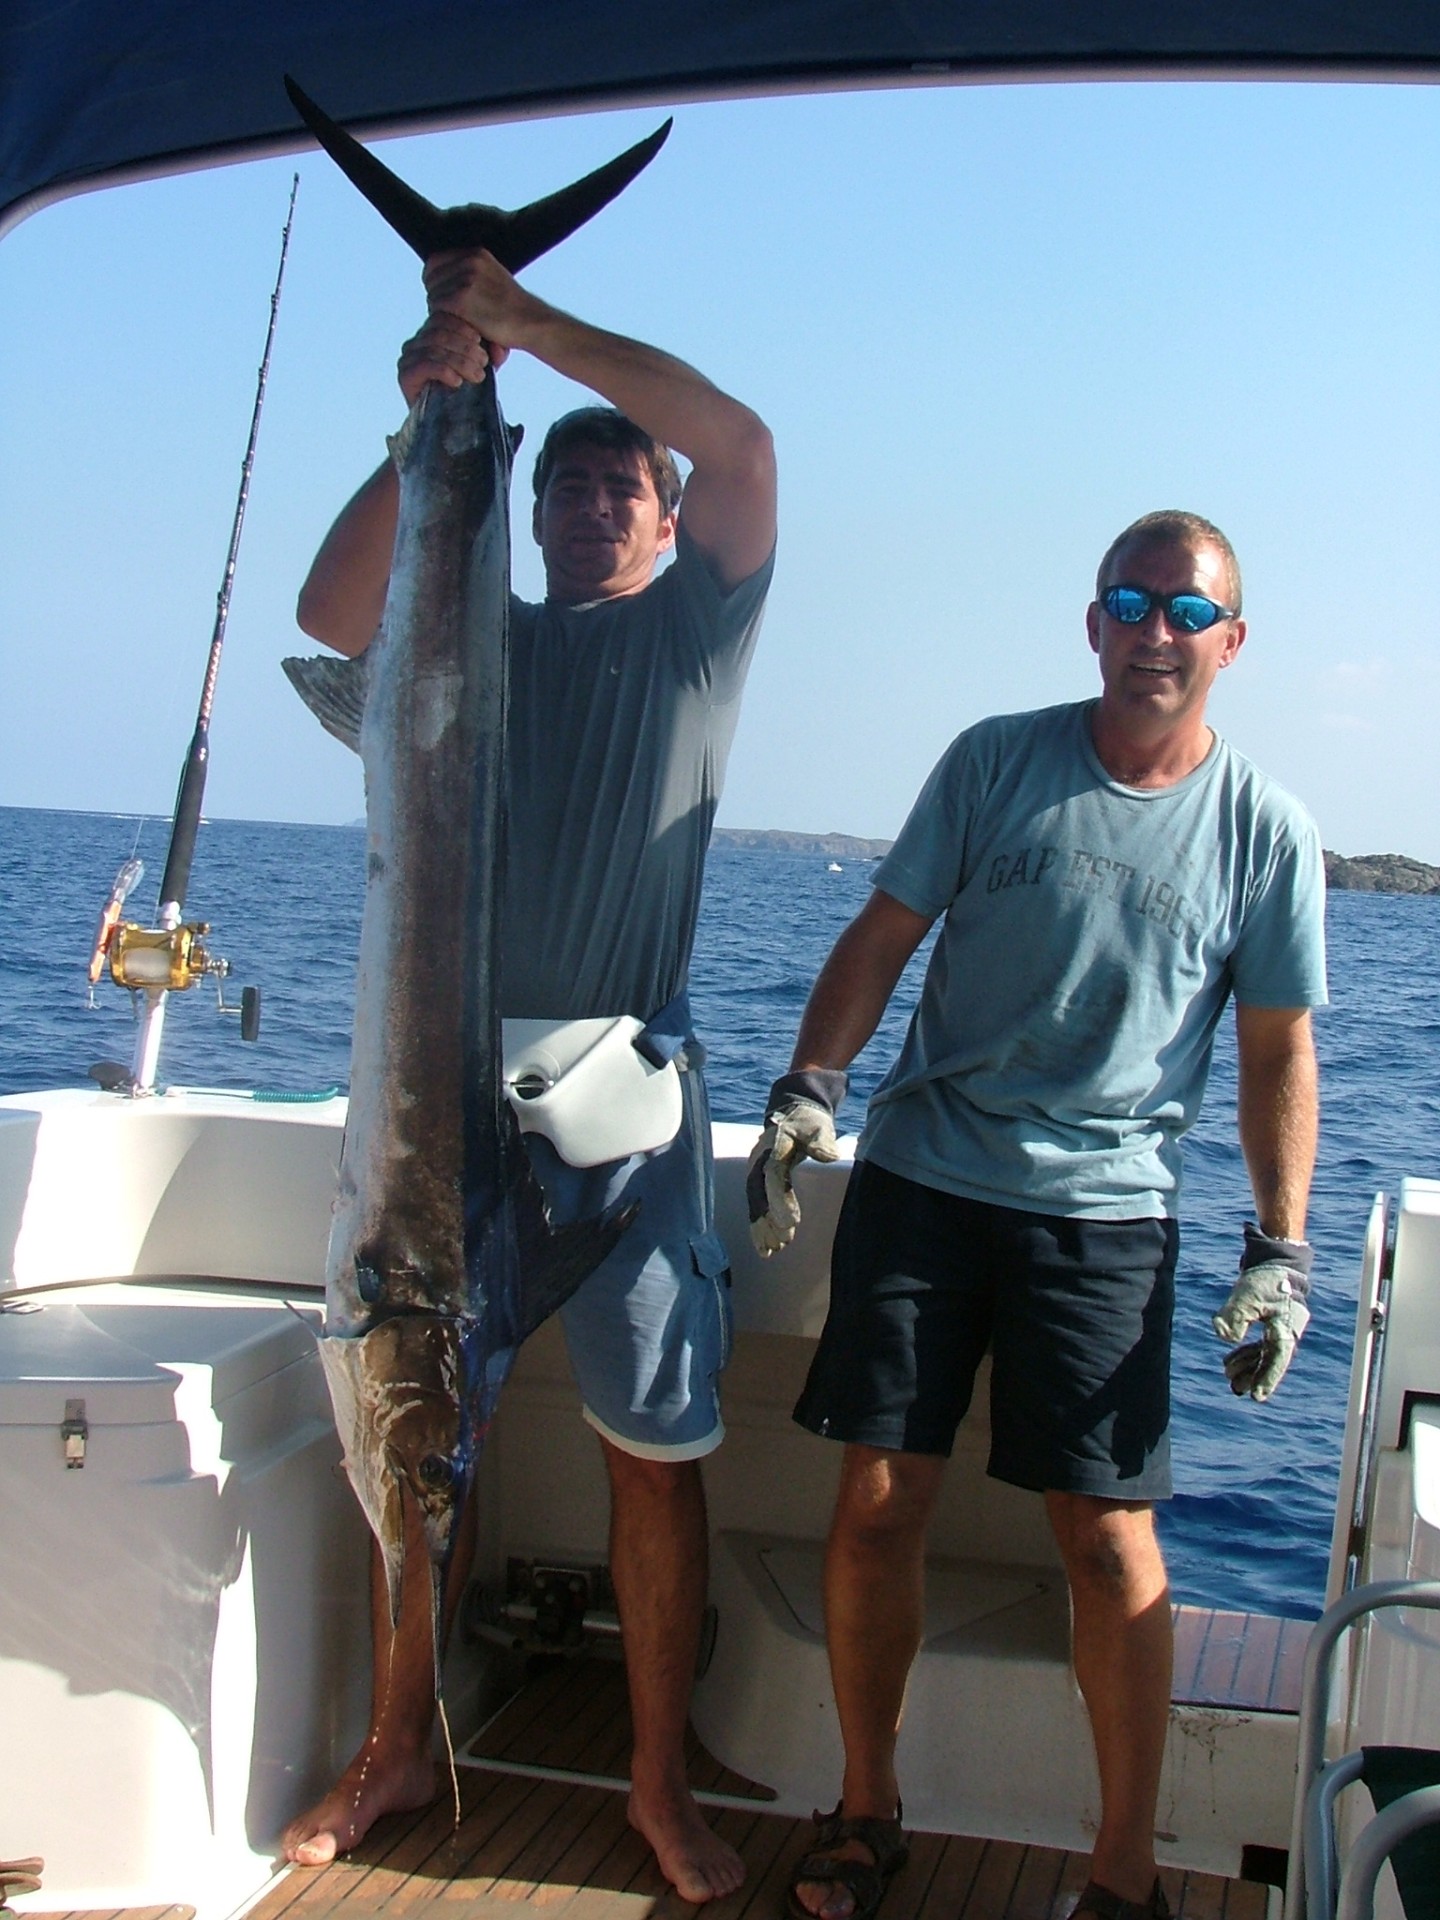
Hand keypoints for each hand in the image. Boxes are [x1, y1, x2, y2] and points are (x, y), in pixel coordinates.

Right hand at [397, 310, 496, 406]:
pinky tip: (457, 382)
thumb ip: (489, 352)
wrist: (448, 426)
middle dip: (465, 347)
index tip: (480, 340)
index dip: (461, 326)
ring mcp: (407, 358)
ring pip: (434, 349)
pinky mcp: (404, 375)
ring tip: (477, 376)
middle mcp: (415, 343)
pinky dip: (444, 371)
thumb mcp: (479, 366)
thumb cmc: (465, 391)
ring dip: (460, 361)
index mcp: (430, 333)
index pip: (441, 317)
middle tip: (483, 362)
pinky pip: (425, 365)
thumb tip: (499, 350)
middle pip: (438, 333)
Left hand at [422, 247, 542, 353]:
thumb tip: (437, 278)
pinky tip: (460, 326)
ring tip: (459, 321)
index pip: (434, 262)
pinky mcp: (461, 300)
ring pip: (433, 296)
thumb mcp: (492, 277)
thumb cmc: (512, 309)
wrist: (532, 322)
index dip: (434, 280)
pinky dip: (444, 320)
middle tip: (450, 312)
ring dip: (441, 311)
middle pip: (430, 279)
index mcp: (476, 254)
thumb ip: (469, 273)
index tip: (442, 295)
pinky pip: (438, 309)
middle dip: (436, 295)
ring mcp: (465, 280)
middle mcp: (469, 262)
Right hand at [746, 1070, 847, 1256]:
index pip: (774, 1176)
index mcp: (775, 1146)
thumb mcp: (818, 1127)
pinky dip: (759, 1224)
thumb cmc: (808, 1122)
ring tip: (771, 1250)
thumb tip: (829, 1155)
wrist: (794, 1111)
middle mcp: (760, 1159)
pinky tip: (765, 1244)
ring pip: (755, 1201)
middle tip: (781, 1242)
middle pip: (759, 1192)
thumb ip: (822, 1141)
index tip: (791, 1222)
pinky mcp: (759, 1178)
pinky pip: (756, 1202)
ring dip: (761, 1226)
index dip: (780, 1200)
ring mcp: (757, 1169)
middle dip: (767, 1219)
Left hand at [1212, 1223, 1313, 1401]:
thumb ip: (1235, 1316)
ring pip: (1264, 1355)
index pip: (1277, 1358)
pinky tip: (1230, 1361)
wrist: (1275, 1263)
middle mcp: (1286, 1332)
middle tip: (1235, 1388)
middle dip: (1254, 1377)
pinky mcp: (1271, 1325)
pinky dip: (1247, 1354)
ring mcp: (1280, 1330)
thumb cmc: (1264, 1279)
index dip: (1267, 1378)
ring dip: (1248, 1366)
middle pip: (1270, 1361)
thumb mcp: (1246, 1295)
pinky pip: (1260, 1346)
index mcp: (1285, 1326)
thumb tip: (1227, 1339)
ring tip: (1228, 1374)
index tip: (1257, 1397)